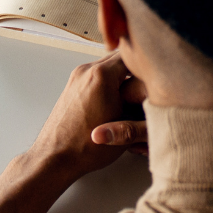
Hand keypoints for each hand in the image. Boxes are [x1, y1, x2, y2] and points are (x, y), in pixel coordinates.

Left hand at [0, 53, 149, 212]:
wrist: (54, 158)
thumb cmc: (86, 147)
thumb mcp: (125, 125)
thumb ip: (142, 105)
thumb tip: (155, 95)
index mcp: (101, 76)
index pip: (133, 55)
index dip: (149, 65)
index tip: (157, 74)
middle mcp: (86, 71)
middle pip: (119, 57)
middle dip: (135, 70)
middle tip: (148, 84)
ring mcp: (76, 77)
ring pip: (108, 66)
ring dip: (121, 76)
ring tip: (133, 95)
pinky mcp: (72, 86)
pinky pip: (96, 75)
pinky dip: (108, 83)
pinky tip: (116, 101)